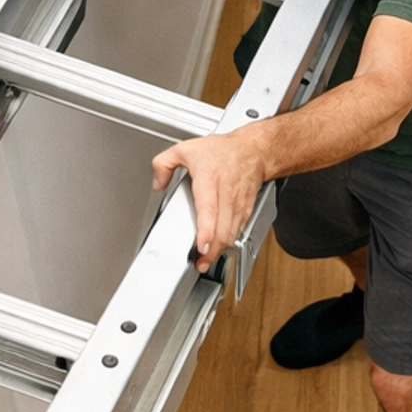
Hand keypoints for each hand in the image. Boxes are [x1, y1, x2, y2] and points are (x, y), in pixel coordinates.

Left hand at [151, 127, 267, 269]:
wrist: (254, 150)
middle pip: (222, 228)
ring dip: (220, 249)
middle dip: (212, 250)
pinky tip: (219, 247)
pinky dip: (229, 242)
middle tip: (200, 263)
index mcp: (210, 179)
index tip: (201, 246)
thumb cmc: (223, 150)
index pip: (209, 210)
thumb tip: (157, 183)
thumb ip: (164, 163)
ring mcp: (238, 203)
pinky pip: (238, 230)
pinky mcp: (246, 210)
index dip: (207, 231)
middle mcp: (226, 193)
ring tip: (207, 260)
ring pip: (232, 233)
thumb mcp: (186, 148)